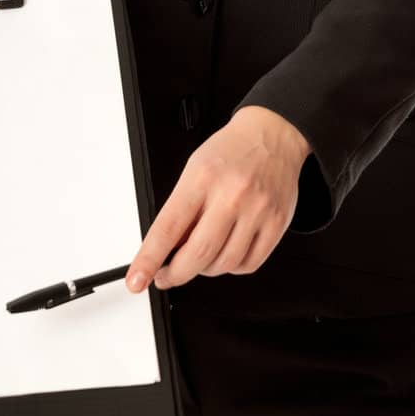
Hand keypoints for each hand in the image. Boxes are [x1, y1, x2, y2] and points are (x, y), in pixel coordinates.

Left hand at [125, 106, 310, 292]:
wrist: (272, 136)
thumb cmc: (230, 152)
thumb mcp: (194, 170)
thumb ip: (181, 210)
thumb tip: (165, 250)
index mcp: (202, 178)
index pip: (168, 228)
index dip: (149, 260)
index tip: (137, 280)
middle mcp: (232, 194)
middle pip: (198, 254)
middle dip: (175, 274)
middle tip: (166, 275)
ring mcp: (257, 210)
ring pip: (223, 264)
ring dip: (205, 270)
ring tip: (200, 256)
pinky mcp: (277, 223)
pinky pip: (248, 264)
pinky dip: (232, 267)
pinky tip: (226, 253)